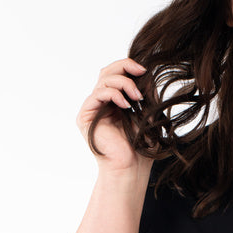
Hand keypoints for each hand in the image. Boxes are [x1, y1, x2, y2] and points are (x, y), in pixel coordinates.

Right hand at [76, 56, 150, 170]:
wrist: (131, 166)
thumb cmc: (141, 146)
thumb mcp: (148, 113)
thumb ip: (145, 93)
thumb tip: (146, 74)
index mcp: (114, 100)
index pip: (116, 73)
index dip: (128, 66)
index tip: (145, 70)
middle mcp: (101, 102)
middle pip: (107, 71)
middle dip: (125, 68)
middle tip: (141, 73)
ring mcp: (92, 108)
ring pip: (103, 80)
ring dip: (123, 83)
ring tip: (137, 97)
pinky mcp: (85, 116)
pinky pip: (97, 94)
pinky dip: (113, 94)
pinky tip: (126, 105)